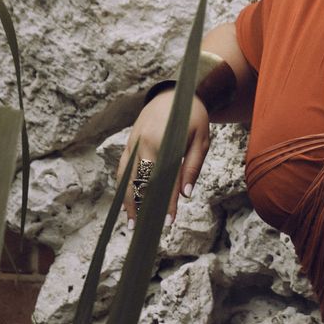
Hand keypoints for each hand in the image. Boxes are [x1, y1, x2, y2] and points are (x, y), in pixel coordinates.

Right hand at [117, 92, 211, 223]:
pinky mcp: (129, 143)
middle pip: (139, 182)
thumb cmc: (193, 116)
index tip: (167, 222)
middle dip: (141, 208)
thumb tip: (185, 194)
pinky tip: (127, 201)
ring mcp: (133, 143)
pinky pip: (122, 168)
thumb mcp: (201, 139)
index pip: (163, 181)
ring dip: (128, 201)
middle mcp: (143, 144)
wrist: (174, 93)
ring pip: (125, 177)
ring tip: (131, 222)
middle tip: (143, 230)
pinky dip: (124, 186)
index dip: (165, 204)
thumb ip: (192, 166)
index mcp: (163, 143)